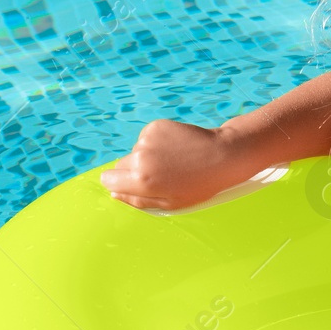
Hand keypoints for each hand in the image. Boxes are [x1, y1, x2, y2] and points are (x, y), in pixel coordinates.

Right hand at [99, 119, 244, 210]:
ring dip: (149, 156)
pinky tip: (175, 149)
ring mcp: (147, 139)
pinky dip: (157, 143)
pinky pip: (146, 138)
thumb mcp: (169, 203)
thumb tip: (114, 193)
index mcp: (142, 181)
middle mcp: (140, 157)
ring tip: (174, 161)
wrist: (222, 156)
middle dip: (134, 170)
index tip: (130, 184)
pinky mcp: (155, 126)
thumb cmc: (198, 185)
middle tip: (161, 175)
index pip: (108, 179)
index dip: (118, 182)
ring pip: (136, 151)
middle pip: (121, 165)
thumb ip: (137, 200)